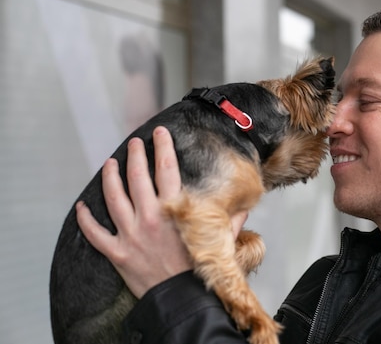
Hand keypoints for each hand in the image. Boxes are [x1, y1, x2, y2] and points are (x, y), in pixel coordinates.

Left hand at [76, 126, 247, 297]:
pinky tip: (82, 207)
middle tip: (134, 143)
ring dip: (110, 177)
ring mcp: (130, 235)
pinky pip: (95, 234)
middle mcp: (149, 218)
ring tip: (110, 163)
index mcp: (174, 211)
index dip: (163, 147)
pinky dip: (86, 220)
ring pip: (113, 198)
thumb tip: (245, 207)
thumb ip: (232, 221)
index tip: (160, 134)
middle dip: (135, 155)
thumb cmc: (200, 270)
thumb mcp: (221, 242)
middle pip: (137, 177)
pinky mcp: (117, 253)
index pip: (166, 169)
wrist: (181, 299)